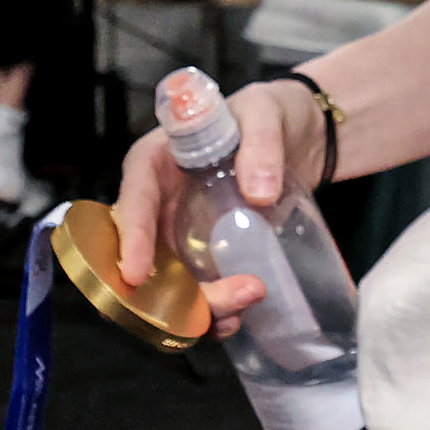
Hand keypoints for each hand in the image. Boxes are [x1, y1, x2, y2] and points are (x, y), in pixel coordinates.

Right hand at [112, 78, 329, 338]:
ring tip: (246, 304)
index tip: (134, 273)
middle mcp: (156, 207)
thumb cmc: (268, 113)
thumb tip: (259, 195)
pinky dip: (210, 315)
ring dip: (198, 311)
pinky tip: (240, 317)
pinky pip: (194, 297)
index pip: (133, 200)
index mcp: (156, 162)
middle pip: (145, 259)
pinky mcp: (203, 259)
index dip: (130, 238)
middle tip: (235, 296)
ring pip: (167, 289)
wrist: (299, 136)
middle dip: (172, 293)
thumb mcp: (266, 112)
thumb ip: (261, 144)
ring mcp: (177, 238)